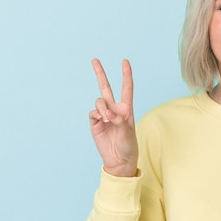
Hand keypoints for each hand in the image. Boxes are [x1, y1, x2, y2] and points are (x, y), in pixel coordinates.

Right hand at [89, 59, 138, 176]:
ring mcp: (104, 115)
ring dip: (102, 108)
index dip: (126, 74)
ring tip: (107, 119)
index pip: (126, 88)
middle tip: (95, 60)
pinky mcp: (95, 123)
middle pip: (106, 87)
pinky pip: (93, 113)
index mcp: (126, 109)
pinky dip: (97, 115)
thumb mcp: (128, 133)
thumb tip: (108, 113)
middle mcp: (114, 109)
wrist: (119, 160)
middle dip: (100, 73)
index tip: (125, 61)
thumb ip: (120, 121)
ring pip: (99, 101)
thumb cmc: (128, 146)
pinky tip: (101, 121)